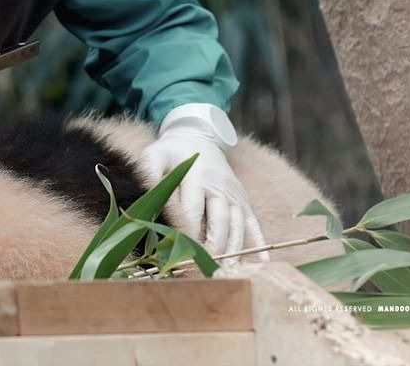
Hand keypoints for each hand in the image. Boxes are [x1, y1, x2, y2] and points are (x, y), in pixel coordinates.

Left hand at [140, 104, 266, 261]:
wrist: (199, 138)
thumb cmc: (171, 153)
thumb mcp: (155, 156)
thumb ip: (149, 174)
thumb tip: (146, 198)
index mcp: (196, 176)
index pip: (193, 210)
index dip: (188, 232)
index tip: (182, 254)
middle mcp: (219, 187)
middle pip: (219, 221)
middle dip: (214, 246)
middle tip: (207, 269)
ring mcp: (234, 195)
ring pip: (237, 225)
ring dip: (235, 249)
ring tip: (229, 271)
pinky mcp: (242, 201)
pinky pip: (253, 223)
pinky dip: (258, 242)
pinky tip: (263, 261)